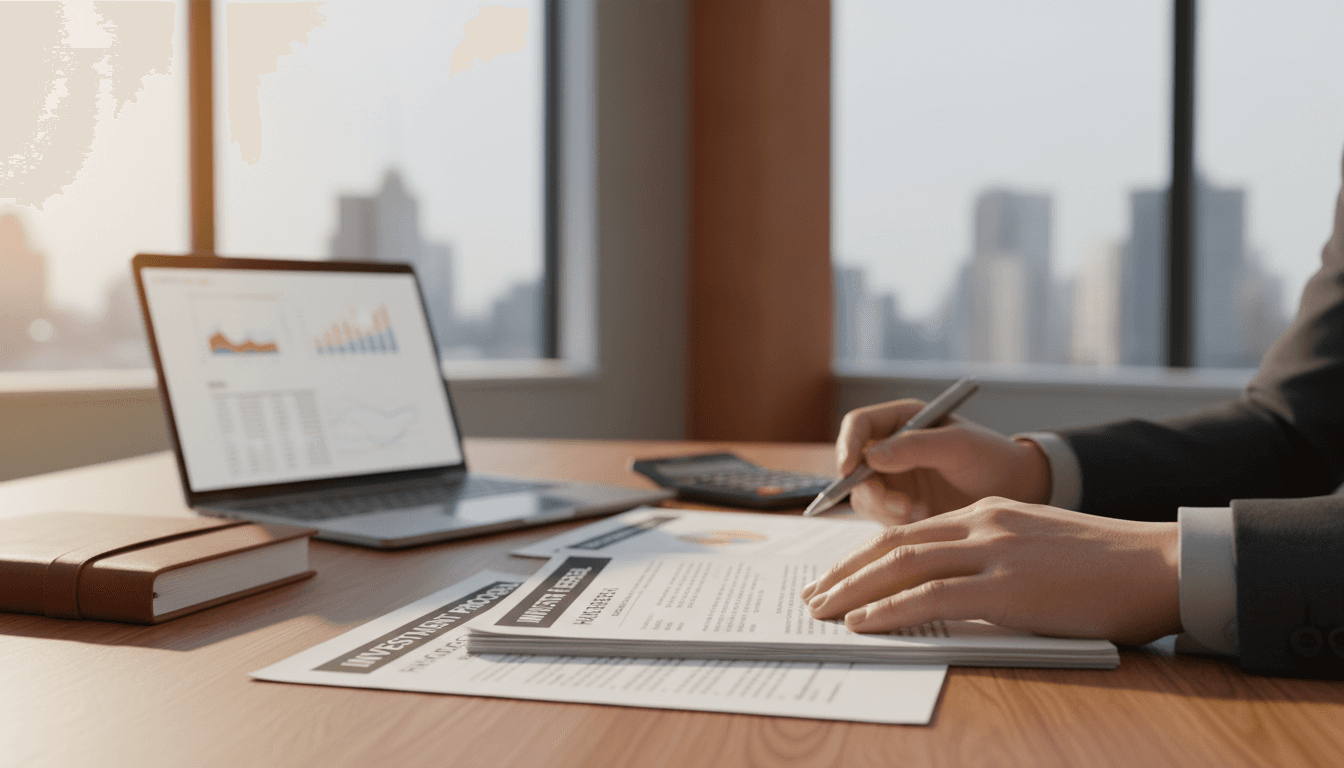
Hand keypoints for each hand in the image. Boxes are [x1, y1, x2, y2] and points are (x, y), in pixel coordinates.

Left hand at [798, 498, 1180, 645]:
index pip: (910, 532)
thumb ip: (993, 559)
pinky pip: (932, 596)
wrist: (1161, 566)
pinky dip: (890, 608)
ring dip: (854, 590)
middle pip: (894, 545)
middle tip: (812, 595)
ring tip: (821, 611)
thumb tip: (952, 591)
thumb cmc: (1106, 568)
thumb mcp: (1038, 549)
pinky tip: (863, 621)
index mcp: (989, 512)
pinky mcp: (1009, 587)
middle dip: (845, 572)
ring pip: (902, 566)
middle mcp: (984, 523)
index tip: (837, 576)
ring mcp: (995, 552)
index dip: (866, 556)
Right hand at [837, 399, 1051, 524]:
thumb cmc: (992, 458)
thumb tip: (871, 456)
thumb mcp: (959, 446)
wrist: (1019, 492)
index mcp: (902, 420)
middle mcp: (891, 448)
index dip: (847, 444)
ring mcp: (894, 479)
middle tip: (897, 505)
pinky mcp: (900, 507)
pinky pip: (880, 517)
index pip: (858, 425)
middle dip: (868, 488)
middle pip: (853, 465)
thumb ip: (916, 446)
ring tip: (917, 513)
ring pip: (863, 495)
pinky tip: (924, 518)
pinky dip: (896, 522)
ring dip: (883, 508)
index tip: (848, 469)